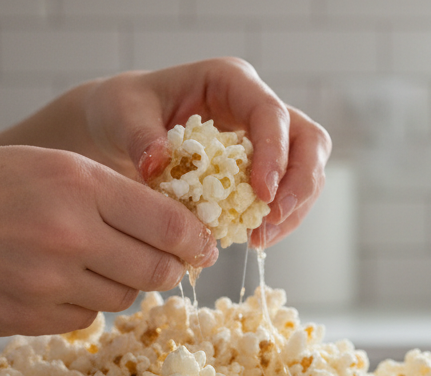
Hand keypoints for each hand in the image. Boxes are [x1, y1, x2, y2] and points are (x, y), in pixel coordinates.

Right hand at [0, 146, 217, 335]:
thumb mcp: (46, 165)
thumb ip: (111, 194)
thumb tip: (177, 231)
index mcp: (78, 184)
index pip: (171, 224)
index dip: (196, 239)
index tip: (202, 244)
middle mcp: (69, 234)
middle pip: (157, 271)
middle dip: (167, 267)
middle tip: (162, 260)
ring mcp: (47, 282)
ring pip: (124, 299)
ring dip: (120, 285)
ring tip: (86, 261)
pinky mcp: (26, 319)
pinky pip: (84, 320)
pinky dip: (81, 305)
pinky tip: (50, 281)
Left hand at [80, 59, 331, 249]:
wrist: (120, 128)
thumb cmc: (125, 110)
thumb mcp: (123, 113)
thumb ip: (141, 135)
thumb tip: (159, 164)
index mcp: (231, 82)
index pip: (271, 113)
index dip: (274, 153)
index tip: (262, 193)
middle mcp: (257, 107)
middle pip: (309, 141)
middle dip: (300, 183)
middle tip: (273, 218)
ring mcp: (265, 139)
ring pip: (307, 170)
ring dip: (294, 209)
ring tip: (260, 238)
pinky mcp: (263, 169)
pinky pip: (288, 194)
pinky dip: (278, 220)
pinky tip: (253, 237)